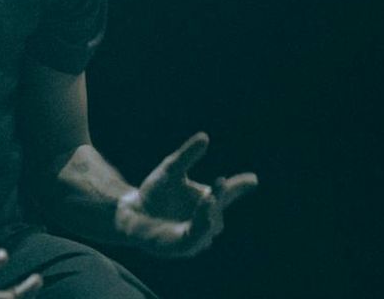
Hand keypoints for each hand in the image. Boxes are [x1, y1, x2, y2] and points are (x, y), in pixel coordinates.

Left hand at [116, 132, 257, 257]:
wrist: (131, 212)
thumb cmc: (155, 193)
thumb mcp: (170, 170)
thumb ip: (186, 156)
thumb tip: (205, 137)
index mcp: (208, 200)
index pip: (227, 192)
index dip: (240, 186)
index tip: (252, 179)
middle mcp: (207, 219)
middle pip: (218, 207)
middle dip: (221, 196)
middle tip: (221, 182)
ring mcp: (196, 235)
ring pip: (209, 226)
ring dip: (209, 212)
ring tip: (209, 198)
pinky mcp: (181, 247)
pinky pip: (193, 240)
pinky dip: (199, 229)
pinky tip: (200, 218)